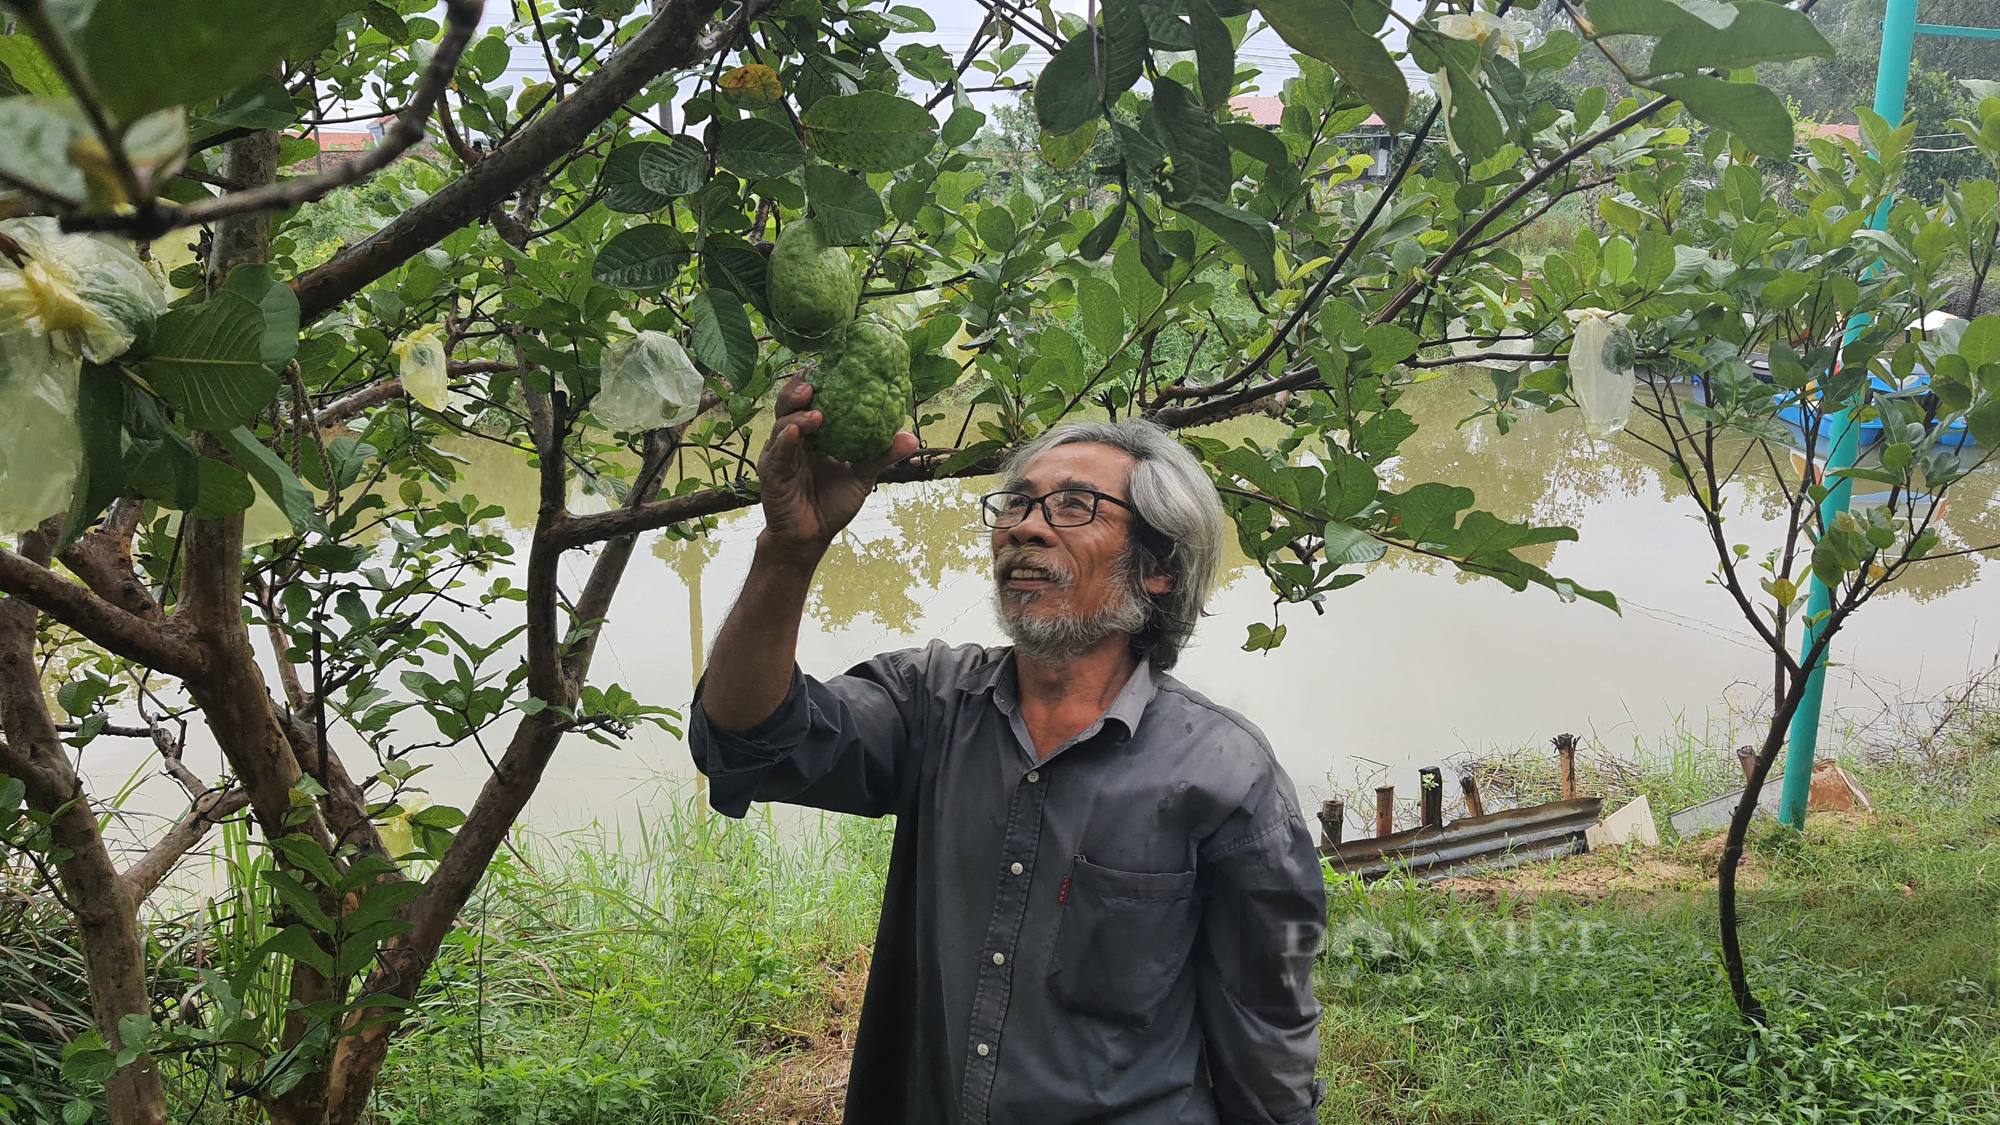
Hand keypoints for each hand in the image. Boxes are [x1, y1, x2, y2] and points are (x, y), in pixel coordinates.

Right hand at [756, 379, 918, 552]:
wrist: (812, 536)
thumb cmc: (832, 502)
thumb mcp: (862, 474)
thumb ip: (881, 454)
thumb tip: (910, 437)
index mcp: (813, 433)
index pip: (811, 399)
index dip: (817, 381)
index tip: (831, 364)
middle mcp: (792, 438)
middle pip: (790, 404)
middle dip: (799, 389)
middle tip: (815, 382)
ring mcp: (780, 455)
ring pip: (781, 425)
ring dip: (797, 416)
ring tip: (816, 413)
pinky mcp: (772, 474)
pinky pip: (778, 455)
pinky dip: (786, 441)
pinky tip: (794, 431)